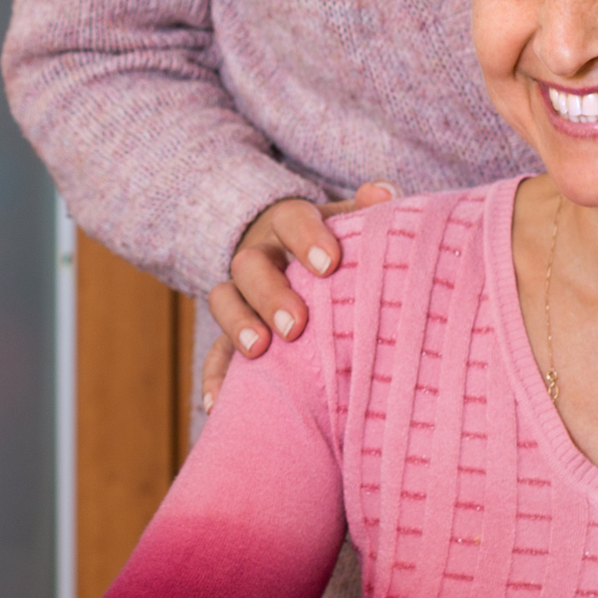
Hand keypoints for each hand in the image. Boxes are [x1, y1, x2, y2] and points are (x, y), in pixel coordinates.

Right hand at [201, 183, 395, 409]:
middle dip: (270, 294)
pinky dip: (214, 377)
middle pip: (250, 265)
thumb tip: (384, 193)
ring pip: (225, 301)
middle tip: (296, 325)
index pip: (291, 219)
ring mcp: (240, 294)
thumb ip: (370, 212)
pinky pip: (214, 353)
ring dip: (238, 325)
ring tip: (259, 351)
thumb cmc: (342, 246)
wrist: (301, 263)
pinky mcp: (230, 333)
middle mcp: (258, 255)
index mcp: (290, 223)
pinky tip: (218, 405)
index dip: (306, 238)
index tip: (330, 264)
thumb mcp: (354, 222)